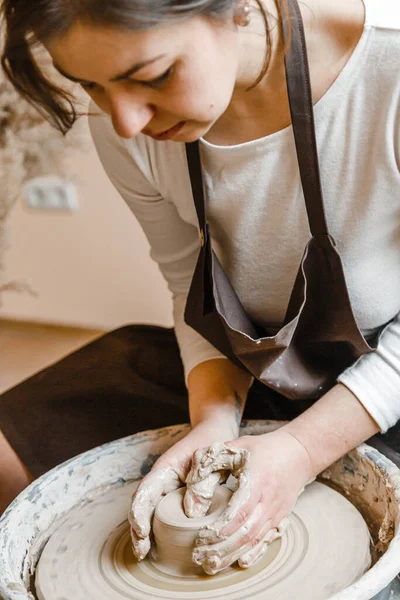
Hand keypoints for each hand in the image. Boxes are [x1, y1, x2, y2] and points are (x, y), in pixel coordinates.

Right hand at [129, 419, 237, 560]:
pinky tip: (160, 546)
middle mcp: (161, 480)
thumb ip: (199, 483)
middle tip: (141, 551)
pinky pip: (163, 514)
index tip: (142, 532)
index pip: (144, 492)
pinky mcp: (177, 497)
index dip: (139, 513)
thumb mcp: (206, 461)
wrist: (214, 432)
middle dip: (138, 529)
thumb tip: (191, 514)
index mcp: (164, 469)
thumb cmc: (210, 442)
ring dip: (145, 532)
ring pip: (149, 512)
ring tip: (144, 553)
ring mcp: (167, 489)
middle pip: (142, 506)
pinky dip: (158, 530)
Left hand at [185, 430, 314, 573]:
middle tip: (200, 556)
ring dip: (233, 554)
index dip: (222, 527)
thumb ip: (212, 461)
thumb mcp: (236, 446)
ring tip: (212, 565)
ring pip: (255, 540)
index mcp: (257, 482)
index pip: (240, 511)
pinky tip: (240, 562)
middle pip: (246, 532)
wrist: (298, 454)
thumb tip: (193, 484)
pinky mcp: (279, 519)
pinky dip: (253, 553)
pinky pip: (266, 541)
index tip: (202, 537)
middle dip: (222, 548)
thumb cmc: (264, 449)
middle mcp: (268, 501)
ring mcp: (276, 513)